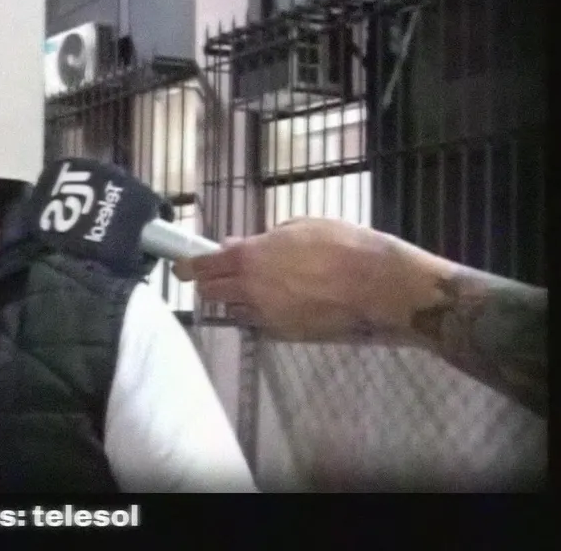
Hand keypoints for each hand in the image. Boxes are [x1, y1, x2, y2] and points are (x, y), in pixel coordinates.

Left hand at [172, 217, 452, 343]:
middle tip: (215, 276)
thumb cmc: (344, 245)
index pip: (204, 266)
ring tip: (256, 287)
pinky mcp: (285, 334)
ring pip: (235, 310)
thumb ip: (266, 238)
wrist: (379, 286)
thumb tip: (240, 244)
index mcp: (250, 256)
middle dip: (209, 284)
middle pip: (212, 292)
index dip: (188, 265)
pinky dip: (261, 313)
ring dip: (236, 299)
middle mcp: (251, 289)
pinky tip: (281, 301)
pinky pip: (261, 323)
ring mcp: (267, 315)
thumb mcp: (302, 226)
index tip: (182, 265)